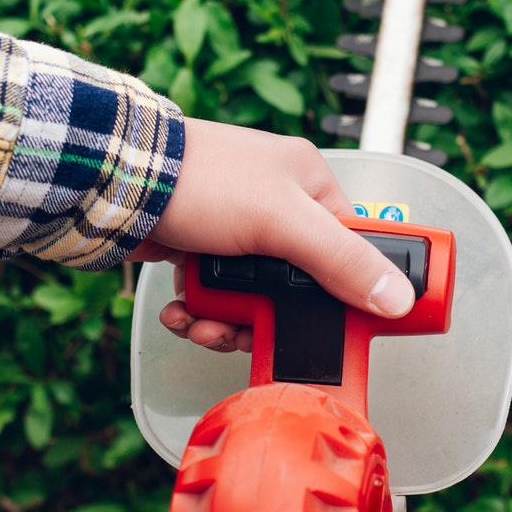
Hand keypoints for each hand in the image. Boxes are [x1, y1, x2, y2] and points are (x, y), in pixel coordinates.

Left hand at [130, 120, 413, 352]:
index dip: (352, 289)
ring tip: (206, 325)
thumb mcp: (283, 221)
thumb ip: (341, 261)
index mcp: (307, 184)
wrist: (115, 183)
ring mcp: (235, 231)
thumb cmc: (199, 180)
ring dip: (228, 323)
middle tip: (253, 331)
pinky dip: (200, 313)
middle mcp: (274, 206)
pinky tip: (184, 314)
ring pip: (253, 300)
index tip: (349, 326)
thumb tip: (396, 296)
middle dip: (271, 318)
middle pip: (298, 287)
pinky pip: (216, 298)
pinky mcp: (199, 251)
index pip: (352, 247)